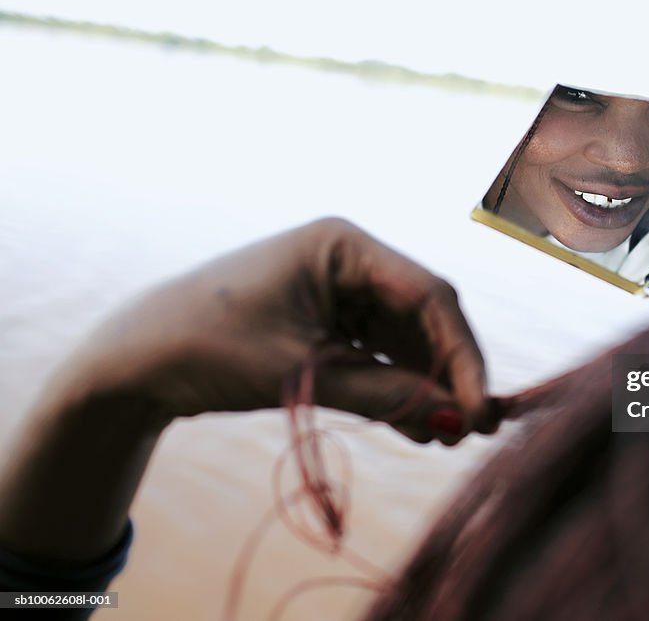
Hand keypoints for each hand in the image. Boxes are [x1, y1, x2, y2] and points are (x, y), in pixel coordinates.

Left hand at [71, 218, 490, 441]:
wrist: (135, 361)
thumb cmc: (209, 349)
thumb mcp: (301, 373)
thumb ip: (383, 394)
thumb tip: (458, 419)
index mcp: (344, 245)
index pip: (428, 295)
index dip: (462, 354)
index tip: (480, 409)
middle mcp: (350, 261)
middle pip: (424, 318)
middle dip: (447, 373)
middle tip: (469, 430)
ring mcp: (341, 293)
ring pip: (406, 341)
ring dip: (425, 387)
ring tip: (444, 437)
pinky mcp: (330, 324)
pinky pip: (380, 356)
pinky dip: (397, 389)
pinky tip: (416, 425)